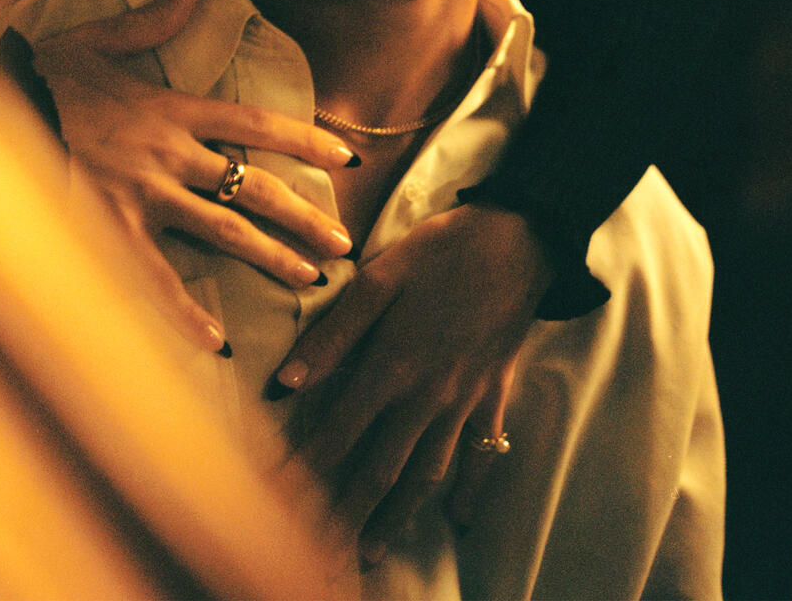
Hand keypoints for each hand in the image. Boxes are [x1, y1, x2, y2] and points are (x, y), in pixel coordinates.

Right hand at [30, 0, 358, 352]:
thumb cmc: (45, 78)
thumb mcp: (97, 37)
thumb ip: (151, 18)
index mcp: (174, 109)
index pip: (257, 123)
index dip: (306, 140)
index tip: (346, 158)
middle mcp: (170, 155)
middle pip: (255, 188)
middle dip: (304, 216)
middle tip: (344, 242)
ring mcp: (142, 197)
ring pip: (223, 232)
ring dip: (270, 257)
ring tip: (311, 279)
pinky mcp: (110, 231)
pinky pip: (155, 279)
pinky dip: (184, 313)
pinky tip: (215, 342)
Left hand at [276, 203, 552, 559]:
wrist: (518, 240)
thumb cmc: (442, 251)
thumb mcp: (380, 277)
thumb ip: (334, 333)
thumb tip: (285, 381)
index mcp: (392, 365)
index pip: (338, 433)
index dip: (304, 469)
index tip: (273, 499)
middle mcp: (427, 396)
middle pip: (380, 469)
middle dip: (344, 513)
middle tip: (315, 550)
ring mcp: (464, 401)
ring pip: (427, 474)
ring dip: (397, 517)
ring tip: (370, 551)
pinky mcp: (494, 394)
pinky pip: (482, 454)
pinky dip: (472, 489)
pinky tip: (460, 518)